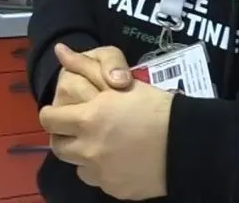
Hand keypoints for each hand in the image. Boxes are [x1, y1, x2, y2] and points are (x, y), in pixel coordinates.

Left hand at [40, 45, 172, 200]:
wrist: (189, 144)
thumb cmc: (155, 108)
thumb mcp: (120, 82)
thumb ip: (85, 66)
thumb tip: (60, 50)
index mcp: (87, 120)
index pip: (49, 120)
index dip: (53, 115)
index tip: (62, 113)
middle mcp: (88, 149)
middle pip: (59, 147)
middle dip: (65, 137)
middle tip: (81, 129)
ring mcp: (102, 173)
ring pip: (78, 166)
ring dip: (83, 156)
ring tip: (102, 145)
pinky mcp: (117, 189)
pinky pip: (100, 180)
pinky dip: (104, 171)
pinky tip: (120, 160)